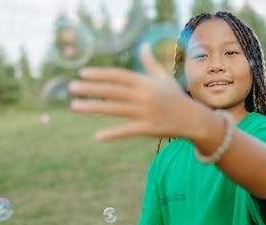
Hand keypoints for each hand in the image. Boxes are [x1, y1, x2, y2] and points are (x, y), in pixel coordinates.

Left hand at [69, 43, 201, 140]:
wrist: (193, 119)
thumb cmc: (176, 98)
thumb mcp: (164, 78)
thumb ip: (151, 63)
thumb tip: (143, 46)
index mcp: (146, 82)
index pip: (118, 75)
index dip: (100, 74)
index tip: (82, 73)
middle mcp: (144, 96)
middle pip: (112, 90)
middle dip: (91, 88)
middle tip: (71, 87)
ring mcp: (146, 112)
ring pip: (114, 109)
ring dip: (93, 107)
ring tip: (75, 106)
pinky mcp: (148, 129)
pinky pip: (127, 131)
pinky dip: (113, 134)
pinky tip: (98, 136)